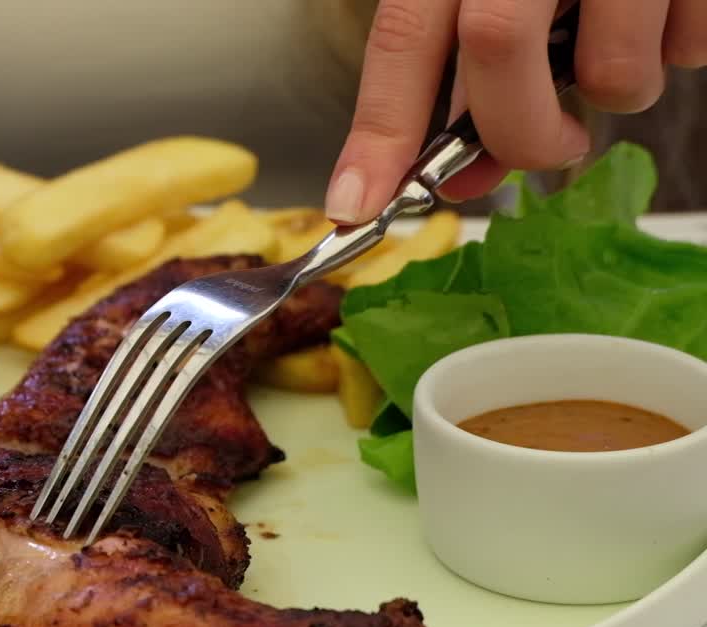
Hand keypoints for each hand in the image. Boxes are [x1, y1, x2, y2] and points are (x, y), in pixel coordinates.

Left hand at [325, 0, 706, 223]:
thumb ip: (477, 77)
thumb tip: (466, 178)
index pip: (403, 38)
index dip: (379, 130)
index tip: (355, 204)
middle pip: (497, 49)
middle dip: (518, 132)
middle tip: (548, 146)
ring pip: (611, 70)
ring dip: (616, 92)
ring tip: (621, 45)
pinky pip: (688, 48)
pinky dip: (677, 53)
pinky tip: (663, 13)